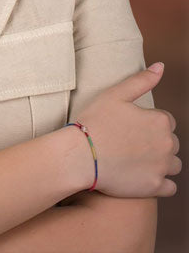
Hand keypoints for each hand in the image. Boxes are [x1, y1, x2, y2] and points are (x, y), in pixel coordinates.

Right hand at [74, 63, 180, 197]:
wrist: (80, 155)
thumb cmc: (94, 121)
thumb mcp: (115, 94)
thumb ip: (141, 80)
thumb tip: (161, 66)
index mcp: (160, 121)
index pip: (166, 120)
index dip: (147, 122)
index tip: (129, 126)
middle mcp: (167, 144)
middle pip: (171, 142)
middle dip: (156, 142)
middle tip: (129, 142)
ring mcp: (162, 167)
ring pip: (173, 164)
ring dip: (161, 162)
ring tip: (135, 159)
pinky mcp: (155, 187)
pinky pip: (170, 187)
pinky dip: (160, 182)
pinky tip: (141, 175)